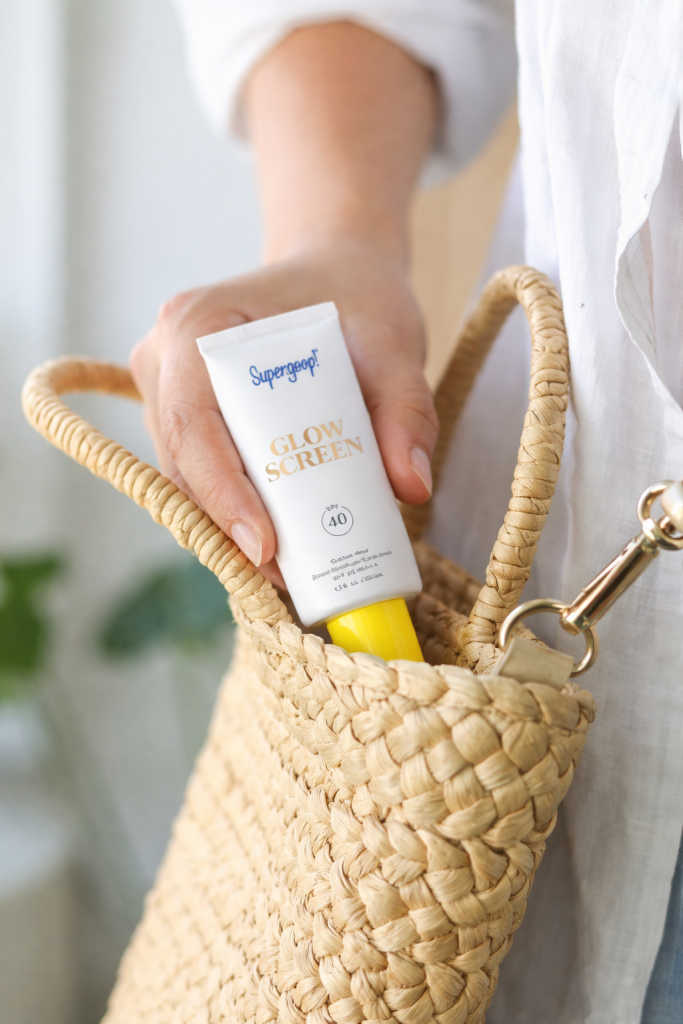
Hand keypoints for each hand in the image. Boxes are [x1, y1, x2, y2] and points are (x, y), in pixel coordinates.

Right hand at [130, 239, 436, 582]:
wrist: (336, 274)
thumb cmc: (357, 298)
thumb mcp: (392, 343)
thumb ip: (407, 411)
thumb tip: (410, 487)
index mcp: (199, 324)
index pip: (191, 421)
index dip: (221, 491)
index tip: (264, 547)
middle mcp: (165, 354)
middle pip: (180, 461)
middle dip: (227, 525)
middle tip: (286, 576)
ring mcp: (166, 387)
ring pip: (183, 475)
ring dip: (228, 526)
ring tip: (288, 569)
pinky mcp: (182, 413)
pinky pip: (197, 472)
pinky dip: (232, 509)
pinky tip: (277, 541)